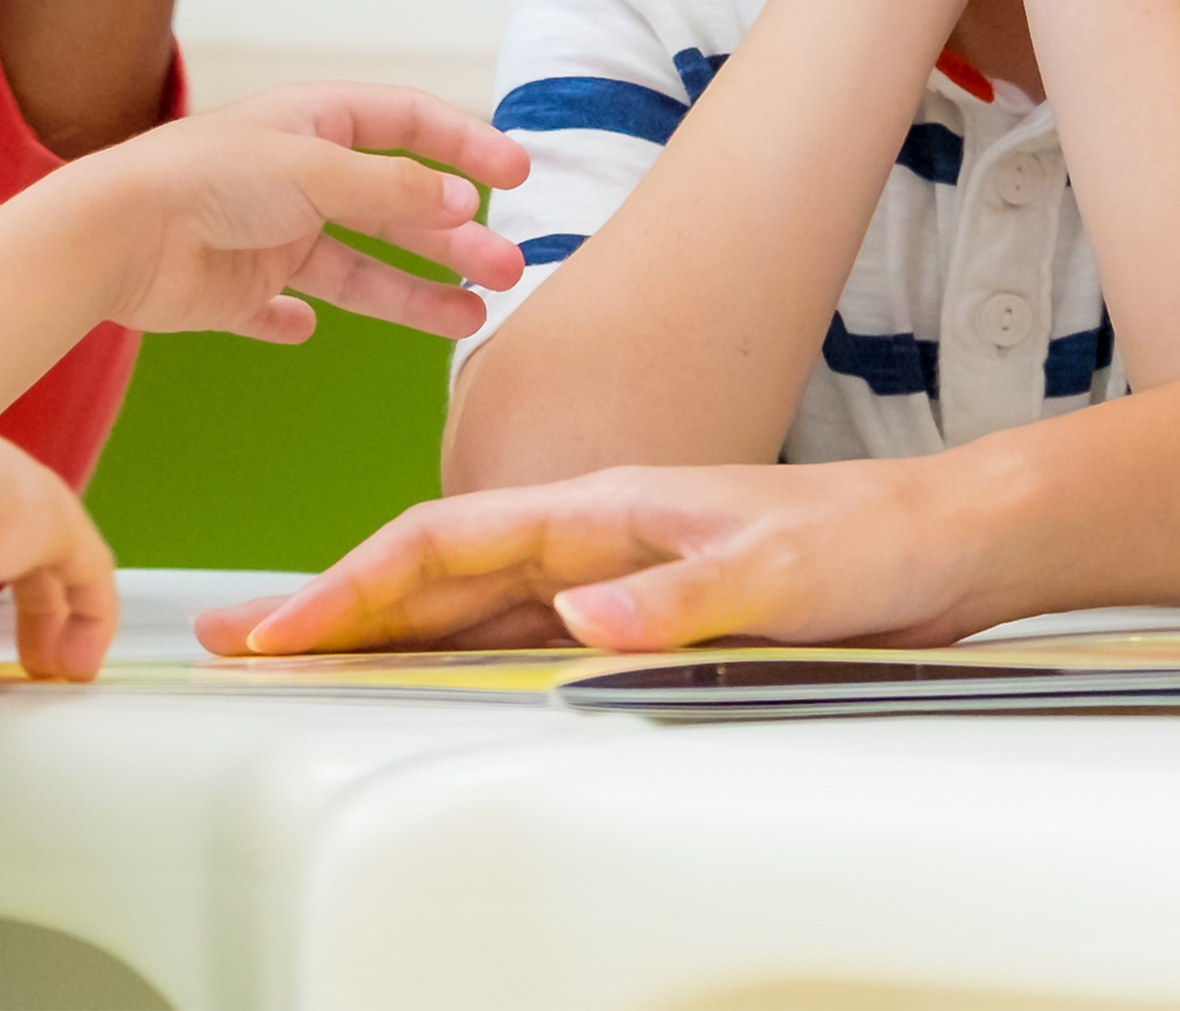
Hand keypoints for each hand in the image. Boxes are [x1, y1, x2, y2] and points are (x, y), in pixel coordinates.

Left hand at [98, 83, 536, 343]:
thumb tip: (465, 203)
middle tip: (509, 268)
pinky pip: (276, 310)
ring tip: (471, 318)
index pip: (408, 124)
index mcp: (314, 125)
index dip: (465, 145)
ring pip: (358, 267)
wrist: (115, 234)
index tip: (518, 175)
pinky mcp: (234, 290)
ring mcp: (267, 236)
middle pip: (394, 207)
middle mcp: (296, 178)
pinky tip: (308, 329)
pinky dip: (294, 321)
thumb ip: (394, 191)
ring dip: (413, 291)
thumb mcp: (318, 171)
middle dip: (454, 238)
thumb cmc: (210, 179)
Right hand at [205, 455, 976, 655]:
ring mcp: (611, 565)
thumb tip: (574, 612)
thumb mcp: (780, 571)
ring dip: (378, 628)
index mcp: (605, 505)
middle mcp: (594, 530)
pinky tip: (423, 673)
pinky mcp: (640, 603)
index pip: (445, 542)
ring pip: (465, 600)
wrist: (943, 535)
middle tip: (237, 641)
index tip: (280, 629)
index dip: (353, 587)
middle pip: (431, 569)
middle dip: (328, 603)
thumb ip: (678, 598)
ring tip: (296, 657)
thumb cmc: (871, 534)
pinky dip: (451, 650)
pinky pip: (517, 628)